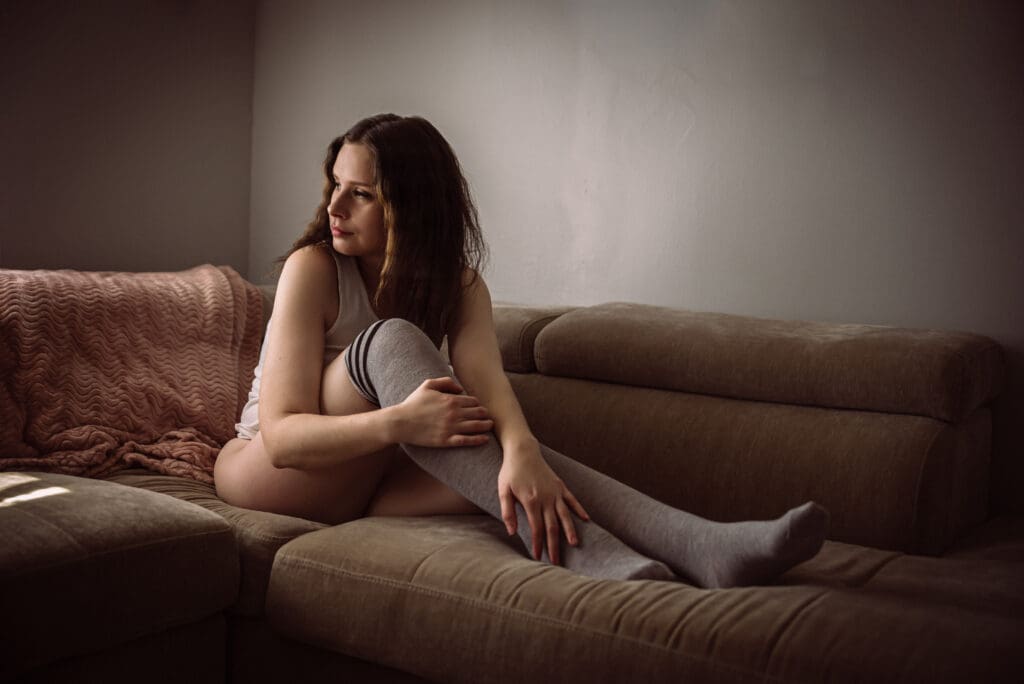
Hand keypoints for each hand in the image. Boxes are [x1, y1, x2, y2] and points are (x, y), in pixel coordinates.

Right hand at [393, 377, 493, 446]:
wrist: (401, 422)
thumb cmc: (413, 403)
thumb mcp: (427, 385)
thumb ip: (445, 382)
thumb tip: (460, 388)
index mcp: (450, 400)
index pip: (473, 401)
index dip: (478, 404)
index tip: (479, 407)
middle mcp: (453, 413)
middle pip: (478, 413)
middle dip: (485, 414)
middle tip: (488, 416)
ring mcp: (451, 427)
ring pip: (476, 426)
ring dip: (486, 425)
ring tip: (490, 425)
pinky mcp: (446, 440)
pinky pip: (467, 440)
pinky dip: (478, 439)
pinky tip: (485, 439)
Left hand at [497, 443, 589, 564]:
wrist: (522, 451)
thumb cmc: (510, 472)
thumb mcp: (503, 491)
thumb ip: (507, 512)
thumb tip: (511, 532)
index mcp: (531, 501)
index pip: (537, 529)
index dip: (538, 544)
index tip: (538, 558)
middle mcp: (546, 498)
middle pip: (553, 527)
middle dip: (554, 545)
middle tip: (557, 562)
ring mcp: (555, 492)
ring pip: (565, 515)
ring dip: (570, 531)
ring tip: (575, 545)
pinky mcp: (560, 486)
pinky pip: (572, 500)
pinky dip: (579, 510)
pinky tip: (586, 520)